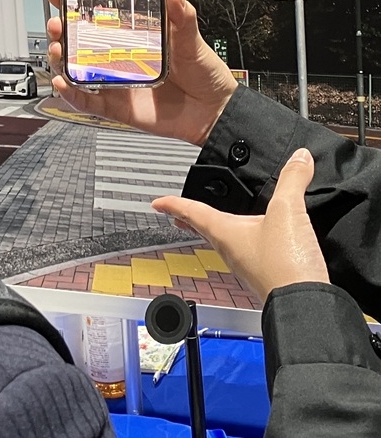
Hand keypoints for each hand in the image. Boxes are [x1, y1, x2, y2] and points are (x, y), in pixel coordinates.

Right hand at [45, 0, 237, 145]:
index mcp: (134, 38)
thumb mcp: (192, 42)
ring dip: (60, 60)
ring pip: (77, 71)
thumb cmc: (204, 75)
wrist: (214, 112)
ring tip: (56, 49)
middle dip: (61, 30)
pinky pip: (88, 102)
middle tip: (56, 21)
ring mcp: (116, 82)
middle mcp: (120, 59)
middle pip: (79, 43)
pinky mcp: (116, 107)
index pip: (99, 18)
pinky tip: (62, 83)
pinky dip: (72, 95)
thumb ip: (182, 19)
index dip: (75, 5)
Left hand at [152, 148, 329, 303]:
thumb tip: (299, 157)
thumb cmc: (285, 267)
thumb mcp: (287, 212)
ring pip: (227, 240)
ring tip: (216, 220)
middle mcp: (232, 250)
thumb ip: (292, 181)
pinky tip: (261, 236)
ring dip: (218, 228)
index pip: (193, 213)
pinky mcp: (267, 273)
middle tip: (179, 215)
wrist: (306, 306)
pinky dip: (246, 238)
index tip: (158, 202)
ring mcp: (248, 264)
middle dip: (192, 219)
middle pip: (206, 229)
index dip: (174, 204)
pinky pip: (250, 250)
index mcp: (227, 234)